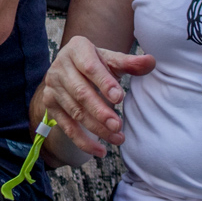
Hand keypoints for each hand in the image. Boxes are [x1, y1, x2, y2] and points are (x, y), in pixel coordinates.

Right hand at [37, 35, 155, 155]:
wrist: (70, 69)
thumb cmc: (96, 63)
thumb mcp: (111, 60)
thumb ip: (130, 63)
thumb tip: (151, 61)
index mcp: (77, 49)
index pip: (90, 67)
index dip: (104, 83)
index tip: (120, 98)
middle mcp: (60, 67)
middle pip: (80, 93)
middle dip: (100, 111)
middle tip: (118, 125)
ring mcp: (53, 87)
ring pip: (75, 112)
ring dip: (96, 129)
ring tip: (118, 138)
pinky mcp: (50, 104)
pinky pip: (66, 127)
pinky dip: (83, 141)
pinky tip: (100, 151)